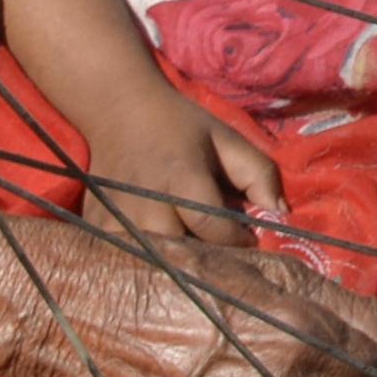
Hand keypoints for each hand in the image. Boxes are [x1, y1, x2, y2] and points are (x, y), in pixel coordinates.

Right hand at [68, 73, 267, 250]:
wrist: (120, 110)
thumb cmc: (180, 126)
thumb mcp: (226, 139)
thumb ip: (258, 173)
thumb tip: (280, 213)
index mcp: (182, 176)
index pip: (211, 226)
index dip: (235, 241)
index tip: (249, 240)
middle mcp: (146, 201)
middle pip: (180, 251)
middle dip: (207, 260)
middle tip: (224, 259)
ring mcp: (116, 216)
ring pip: (150, 261)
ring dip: (175, 266)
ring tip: (194, 261)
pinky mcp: (96, 225)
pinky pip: (122, 260)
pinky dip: (143, 264)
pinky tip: (161, 257)